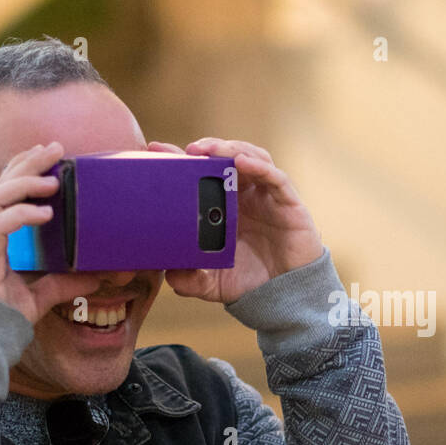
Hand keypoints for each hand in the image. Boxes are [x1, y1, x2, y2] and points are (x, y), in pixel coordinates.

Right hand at [0, 142, 95, 324]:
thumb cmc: (2, 315)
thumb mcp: (43, 293)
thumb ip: (67, 282)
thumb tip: (99, 276)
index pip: (5, 190)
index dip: (22, 168)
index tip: (46, 152)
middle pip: (0, 184)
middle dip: (26, 162)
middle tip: (54, 147)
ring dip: (23, 183)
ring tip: (52, 179)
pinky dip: (20, 215)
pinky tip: (44, 213)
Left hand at [160, 137, 322, 303]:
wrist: (286, 296)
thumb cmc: (252, 283)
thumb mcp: (212, 283)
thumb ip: (189, 280)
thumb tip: (167, 275)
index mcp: (226, 206)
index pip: (203, 174)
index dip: (182, 159)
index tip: (156, 150)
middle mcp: (247, 196)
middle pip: (228, 157)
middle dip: (210, 147)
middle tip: (190, 149)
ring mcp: (268, 197)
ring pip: (253, 158)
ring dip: (232, 148)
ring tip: (212, 149)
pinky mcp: (289, 204)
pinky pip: (276, 177)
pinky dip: (259, 166)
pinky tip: (242, 161)